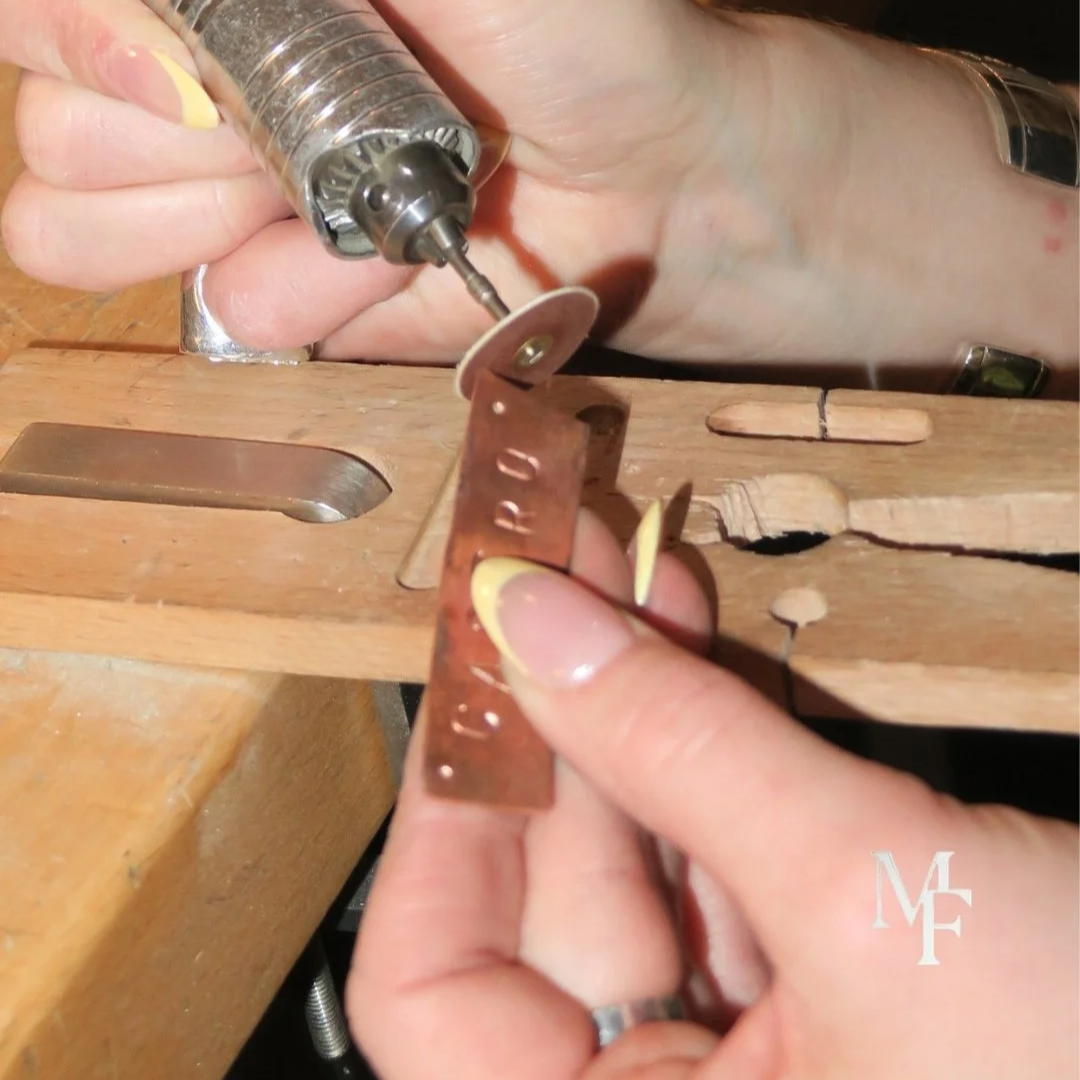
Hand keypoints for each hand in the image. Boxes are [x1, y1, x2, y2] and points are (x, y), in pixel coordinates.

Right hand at [0, 0, 770, 358]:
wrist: (646, 173)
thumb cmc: (567, 31)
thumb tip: (160, 13)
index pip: (29, 15)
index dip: (81, 41)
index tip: (196, 66)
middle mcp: (190, 91)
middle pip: (49, 134)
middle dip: (173, 139)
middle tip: (314, 121)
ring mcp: (224, 206)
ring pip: (81, 232)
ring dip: (216, 221)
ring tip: (342, 192)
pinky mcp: (284, 298)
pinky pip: (225, 313)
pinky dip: (305, 292)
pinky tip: (382, 261)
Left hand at [346, 507, 1078, 1079]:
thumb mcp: (873, 893)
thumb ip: (680, 746)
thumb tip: (521, 613)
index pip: (435, 995)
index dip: (440, 817)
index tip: (470, 659)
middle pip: (544, 902)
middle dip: (549, 722)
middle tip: (543, 573)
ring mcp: (748, 1061)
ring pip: (634, 862)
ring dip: (625, 710)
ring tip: (615, 574)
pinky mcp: (816, 993)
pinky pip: (718, 858)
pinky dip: (703, 747)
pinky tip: (685, 640)